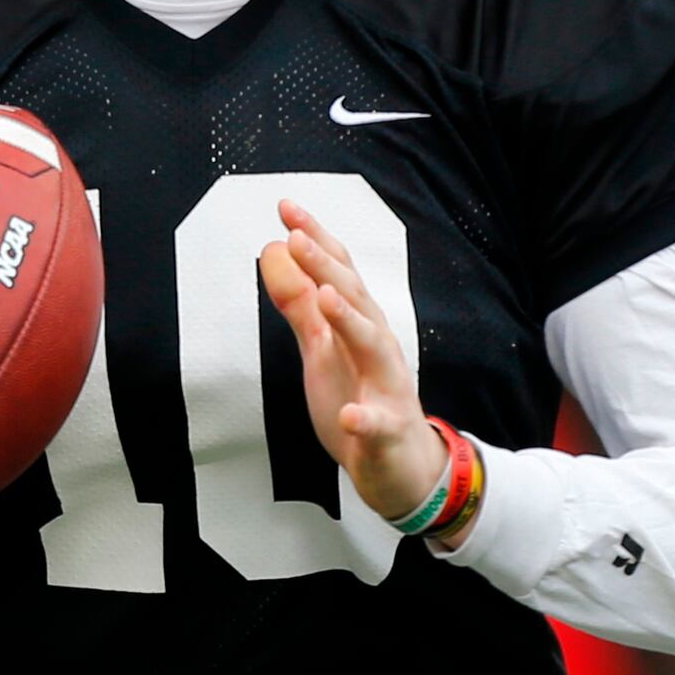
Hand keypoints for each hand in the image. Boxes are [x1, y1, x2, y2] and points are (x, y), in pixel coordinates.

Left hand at [259, 199, 448, 523]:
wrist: (398, 466)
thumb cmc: (360, 398)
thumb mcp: (322, 349)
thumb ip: (300, 305)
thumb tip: (276, 251)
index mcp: (359, 326)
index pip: (339, 274)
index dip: (316, 240)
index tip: (287, 208)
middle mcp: (378, 347)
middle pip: (355, 299)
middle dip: (327, 268)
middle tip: (296, 237)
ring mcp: (386, 388)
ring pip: (372, 347)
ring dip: (349, 321)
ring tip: (325, 298)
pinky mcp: (386, 431)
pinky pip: (376, 424)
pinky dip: (365, 419)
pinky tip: (351, 416)